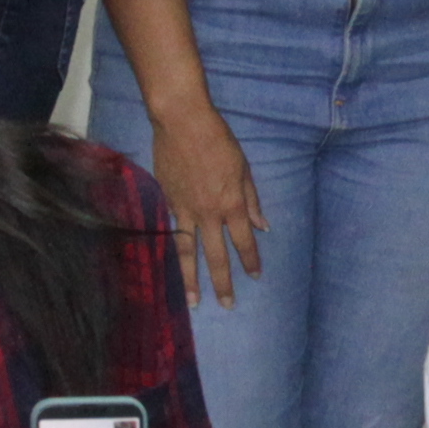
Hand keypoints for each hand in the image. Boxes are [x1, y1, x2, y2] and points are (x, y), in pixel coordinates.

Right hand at [145, 99, 265, 304]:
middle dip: (223, 282)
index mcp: (232, 203)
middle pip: (217, 256)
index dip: (251, 260)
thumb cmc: (218, 140)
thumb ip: (252, 200)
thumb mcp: (244, 167)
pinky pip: (173, 231)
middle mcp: (208, 213)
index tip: (256, 276)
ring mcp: (184, 210)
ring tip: (194, 301)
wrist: (181, 122)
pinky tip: (176, 263)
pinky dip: (175, 249)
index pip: (244, 241)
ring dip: (192, 280)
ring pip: (189, 252)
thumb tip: (262, 226)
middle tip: (227, 305)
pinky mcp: (167, 202)